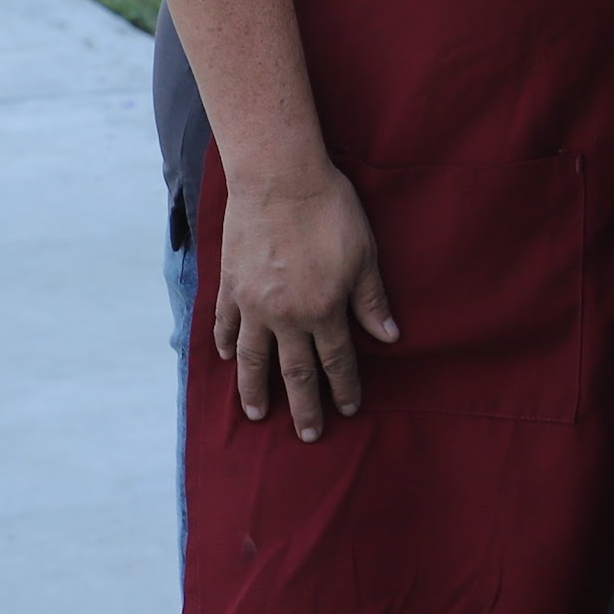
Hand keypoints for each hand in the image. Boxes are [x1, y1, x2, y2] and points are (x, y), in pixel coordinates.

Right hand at [213, 163, 397, 441]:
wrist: (278, 178)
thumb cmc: (330, 211)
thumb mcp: (364, 254)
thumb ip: (371, 299)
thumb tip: (390, 337)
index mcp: (323, 310)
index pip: (336, 360)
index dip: (343, 387)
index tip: (348, 409)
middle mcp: (284, 316)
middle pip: (294, 371)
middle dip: (304, 406)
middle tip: (309, 435)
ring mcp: (251, 303)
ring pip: (250, 359)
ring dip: (255, 389)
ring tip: (259, 414)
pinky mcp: (229, 285)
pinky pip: (223, 324)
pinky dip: (223, 344)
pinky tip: (224, 358)